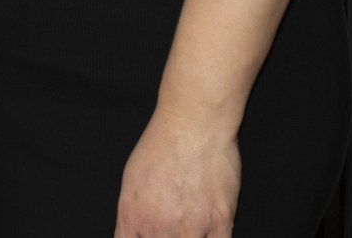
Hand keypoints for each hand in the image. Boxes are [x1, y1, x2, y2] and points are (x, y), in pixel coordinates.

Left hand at [114, 108, 241, 237]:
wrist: (193, 124)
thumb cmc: (162, 144)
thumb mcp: (131, 180)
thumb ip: (133, 214)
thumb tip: (135, 233)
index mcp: (134, 217)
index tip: (149, 232)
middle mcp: (160, 228)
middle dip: (165, 235)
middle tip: (171, 220)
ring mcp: (191, 228)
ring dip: (188, 236)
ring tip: (188, 221)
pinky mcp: (220, 222)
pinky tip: (207, 230)